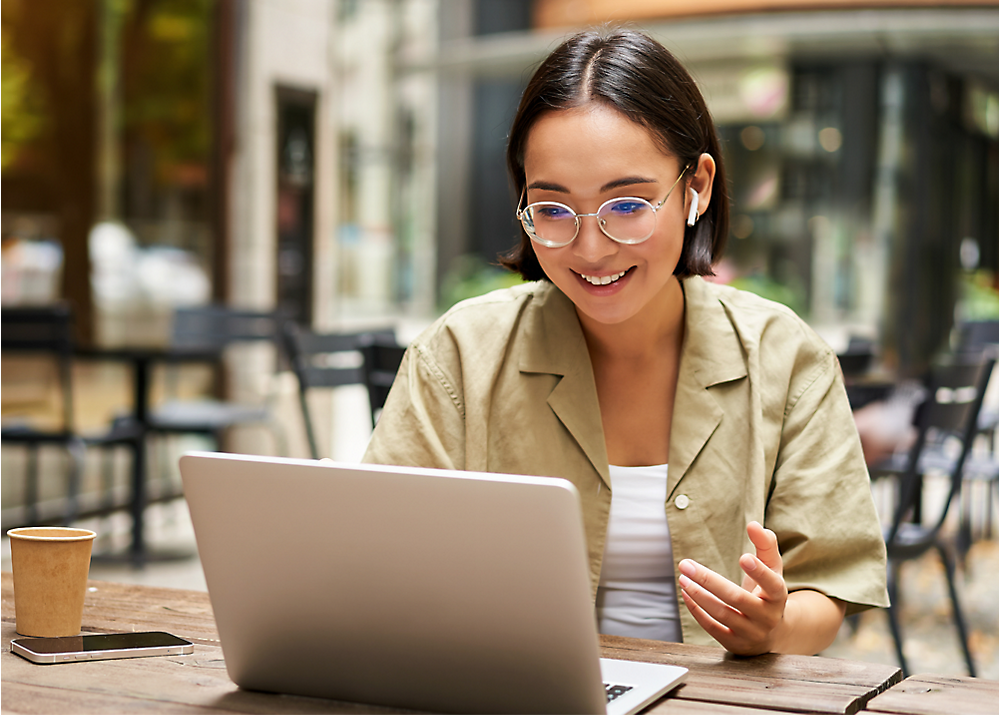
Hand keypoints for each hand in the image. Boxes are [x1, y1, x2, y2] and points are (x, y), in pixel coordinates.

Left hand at [677, 521, 787, 654]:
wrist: (773, 632)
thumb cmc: (768, 592)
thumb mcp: (772, 569)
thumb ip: (765, 545)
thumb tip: (754, 525)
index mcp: (779, 596)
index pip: (771, 584)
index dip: (759, 572)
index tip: (743, 557)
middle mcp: (767, 617)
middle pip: (736, 599)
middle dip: (708, 580)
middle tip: (685, 564)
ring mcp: (751, 633)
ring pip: (722, 614)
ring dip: (698, 595)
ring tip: (682, 578)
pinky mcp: (735, 644)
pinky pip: (712, 628)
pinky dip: (697, 611)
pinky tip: (685, 593)